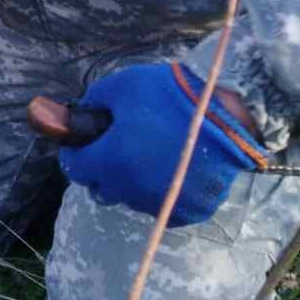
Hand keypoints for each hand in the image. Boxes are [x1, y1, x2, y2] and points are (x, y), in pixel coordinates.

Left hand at [58, 62, 265, 225]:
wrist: (224, 110)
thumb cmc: (167, 94)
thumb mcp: (120, 87)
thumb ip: (92, 102)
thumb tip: (76, 115)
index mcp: (109, 162)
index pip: (74, 168)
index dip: (76, 152)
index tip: (84, 142)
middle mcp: (130, 190)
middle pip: (101, 188)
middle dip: (102, 169)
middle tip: (119, 145)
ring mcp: (160, 205)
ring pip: (132, 199)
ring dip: (132, 182)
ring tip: (150, 154)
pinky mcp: (189, 212)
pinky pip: (163, 209)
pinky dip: (161, 194)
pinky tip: (171, 169)